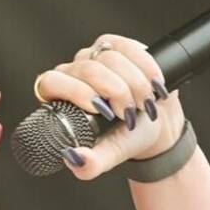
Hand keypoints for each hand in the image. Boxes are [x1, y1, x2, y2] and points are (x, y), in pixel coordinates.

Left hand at [33, 34, 185, 179]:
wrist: (157, 124)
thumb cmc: (128, 138)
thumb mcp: (110, 155)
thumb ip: (89, 165)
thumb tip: (72, 158)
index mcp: (60, 98)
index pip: (52, 82)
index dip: (77, 92)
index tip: (102, 110)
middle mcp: (73, 72)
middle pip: (87, 69)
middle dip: (115, 92)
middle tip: (128, 113)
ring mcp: (95, 55)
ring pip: (110, 57)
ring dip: (134, 84)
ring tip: (142, 104)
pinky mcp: (119, 45)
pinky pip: (130, 48)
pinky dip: (147, 69)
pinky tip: (153, 86)